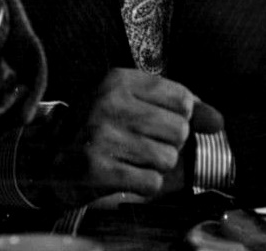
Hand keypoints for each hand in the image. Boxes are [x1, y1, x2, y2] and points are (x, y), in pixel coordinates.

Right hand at [46, 69, 223, 204]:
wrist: (47, 158)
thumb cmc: (98, 128)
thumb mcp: (132, 103)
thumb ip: (179, 107)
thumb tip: (218, 121)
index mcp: (119, 79)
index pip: (182, 99)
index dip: (179, 118)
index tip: (158, 124)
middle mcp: (109, 102)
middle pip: (179, 131)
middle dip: (167, 145)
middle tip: (139, 144)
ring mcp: (101, 135)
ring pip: (168, 159)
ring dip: (155, 167)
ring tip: (129, 159)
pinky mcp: (97, 168)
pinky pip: (152, 183)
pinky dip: (144, 185)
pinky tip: (124, 174)